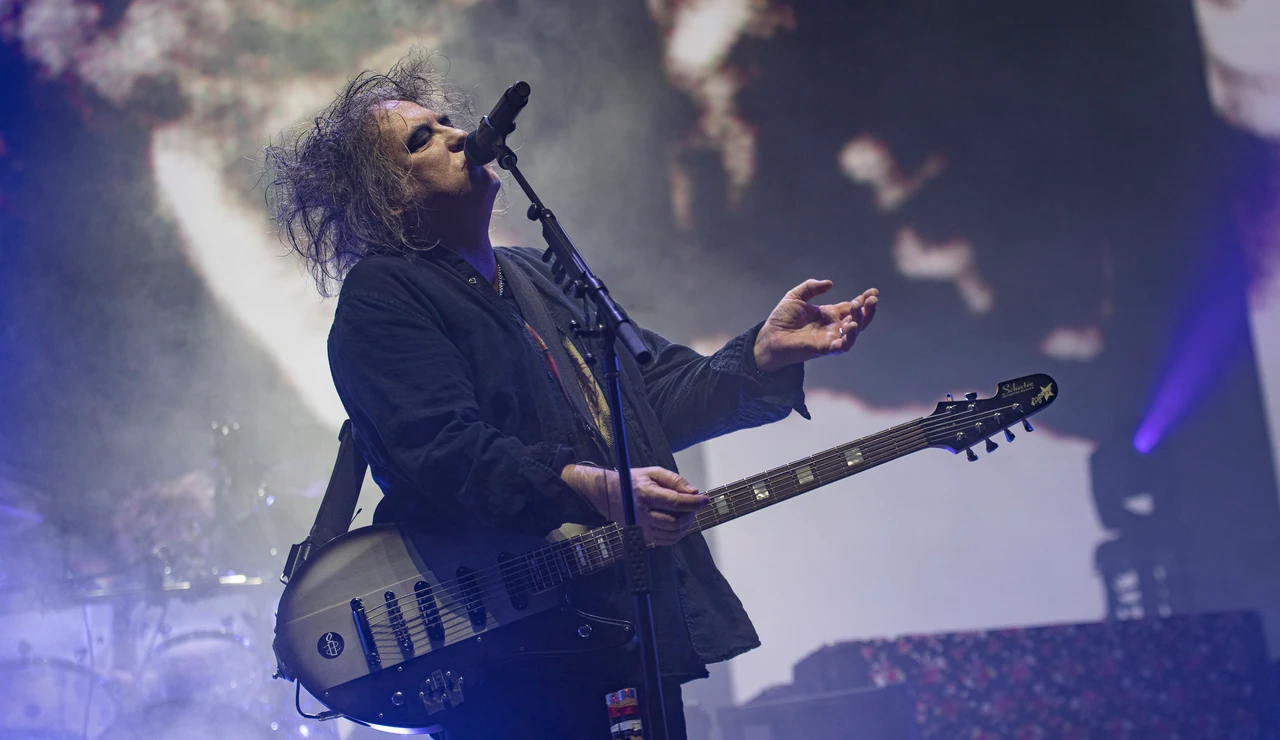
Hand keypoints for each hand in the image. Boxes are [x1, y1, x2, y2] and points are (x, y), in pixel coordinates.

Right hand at [562, 464, 707, 545]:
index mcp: (646, 495)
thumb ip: (674, 480)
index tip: (705, 499)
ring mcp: (643, 527)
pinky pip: (667, 541)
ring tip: (688, 512)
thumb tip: (693, 491)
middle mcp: (643, 514)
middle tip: (695, 505)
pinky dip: (678, 534)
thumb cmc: (634, 482)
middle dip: (691, 514)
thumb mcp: (653, 472)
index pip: (675, 502)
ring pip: (673, 533)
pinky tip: (680, 523)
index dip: (693, 502)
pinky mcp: (644, 535)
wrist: (610, 495)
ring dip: (686, 524)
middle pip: (675, 521)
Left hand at [753, 280, 877, 372]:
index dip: (864, 300)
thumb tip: (829, 284)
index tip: (873, 292)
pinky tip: (851, 326)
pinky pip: (842, 346)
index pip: (852, 307)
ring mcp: (831, 338)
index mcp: (829, 314)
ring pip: (854, 332)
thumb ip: (811, 287)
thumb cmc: (782, 319)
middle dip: (867, 310)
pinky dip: (849, 337)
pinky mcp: (825, 349)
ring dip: (860, 320)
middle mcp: (833, 327)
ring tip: (859, 309)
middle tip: (871, 299)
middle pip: (858, 319)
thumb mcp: (795, 296)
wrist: (770, 337)